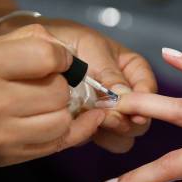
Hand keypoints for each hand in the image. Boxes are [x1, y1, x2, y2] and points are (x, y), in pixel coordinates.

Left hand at [0, 17, 156, 152]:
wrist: (32, 51)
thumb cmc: (64, 40)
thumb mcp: (89, 48)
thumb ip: (108, 73)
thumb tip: (125, 98)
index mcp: (133, 70)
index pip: (149, 91)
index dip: (144, 102)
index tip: (130, 107)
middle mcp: (127, 94)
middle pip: (142, 119)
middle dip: (127, 121)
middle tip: (106, 117)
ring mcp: (111, 113)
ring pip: (126, 136)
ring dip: (112, 134)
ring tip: (91, 120)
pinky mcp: (93, 126)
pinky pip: (103, 141)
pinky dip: (93, 136)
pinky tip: (78, 125)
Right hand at [0, 24, 104, 170]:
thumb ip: (24, 42)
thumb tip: (67, 52)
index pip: (45, 56)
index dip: (62, 57)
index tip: (59, 61)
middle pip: (58, 90)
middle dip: (60, 84)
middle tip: (47, 84)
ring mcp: (2, 135)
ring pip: (62, 119)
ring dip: (63, 109)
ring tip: (48, 104)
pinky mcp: (12, 157)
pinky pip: (60, 143)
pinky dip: (73, 129)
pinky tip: (77, 119)